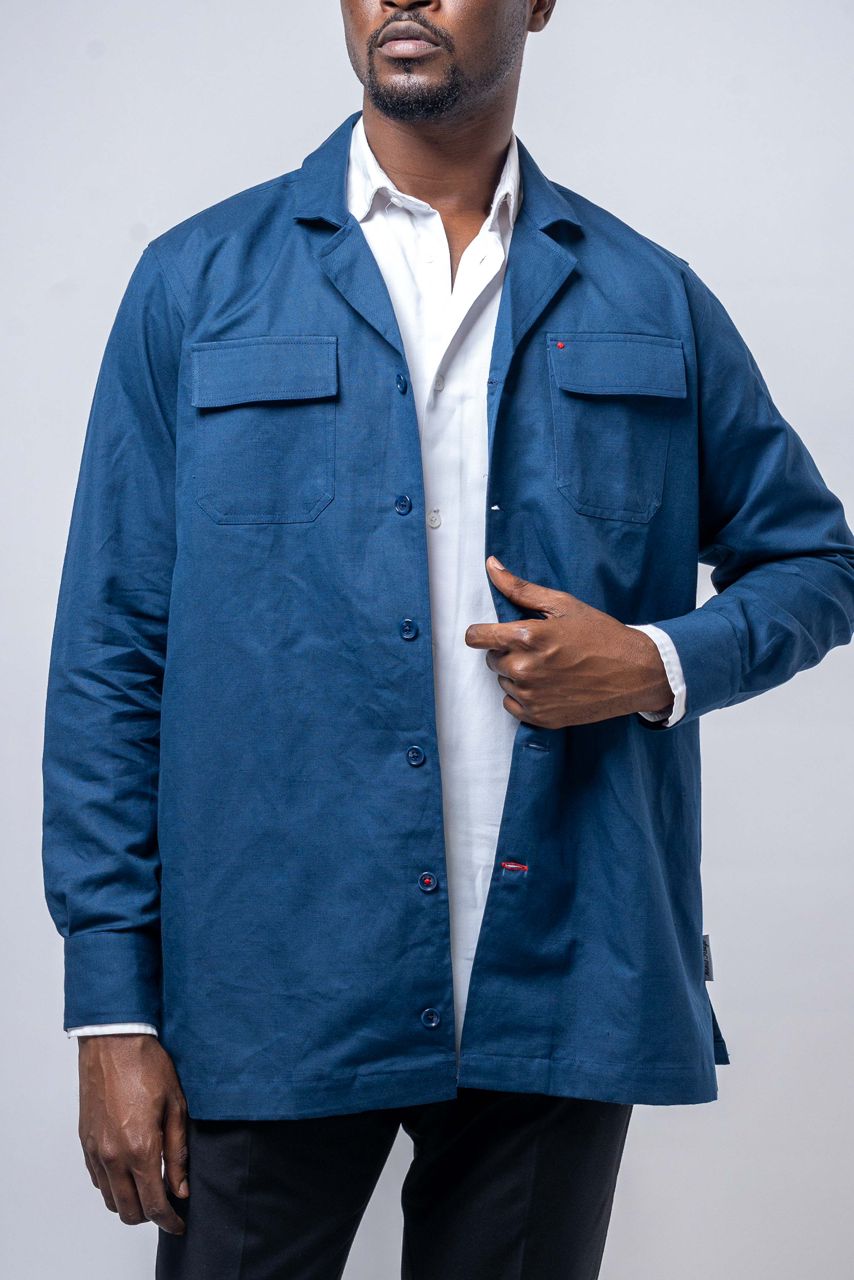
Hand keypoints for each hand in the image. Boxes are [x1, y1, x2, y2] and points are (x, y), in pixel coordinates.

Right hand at [77, 1033, 188, 1233]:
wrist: (113, 1042)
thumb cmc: (148, 1066)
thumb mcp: (176, 1107)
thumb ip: (178, 1152)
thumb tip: (181, 1188)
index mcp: (141, 1148)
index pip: (154, 1204)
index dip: (169, 1221)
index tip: (180, 1224)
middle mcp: (114, 1156)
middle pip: (128, 1211)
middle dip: (150, 1216)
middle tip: (167, 1205)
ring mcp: (96, 1150)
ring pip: (110, 1199)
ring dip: (129, 1202)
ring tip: (150, 1187)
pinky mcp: (85, 1142)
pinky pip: (97, 1179)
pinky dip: (113, 1185)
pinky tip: (130, 1170)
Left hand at [464, 556, 673, 727]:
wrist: (635, 673)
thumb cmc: (601, 634)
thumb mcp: (563, 604)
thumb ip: (521, 589)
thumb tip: (491, 566)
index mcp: (527, 638)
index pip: (477, 637)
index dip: (480, 633)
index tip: (487, 634)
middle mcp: (524, 669)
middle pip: (492, 659)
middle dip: (508, 651)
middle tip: (540, 648)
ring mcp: (532, 696)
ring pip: (504, 681)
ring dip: (518, 674)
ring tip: (550, 667)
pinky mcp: (540, 717)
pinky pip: (513, 705)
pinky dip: (525, 696)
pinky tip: (550, 686)